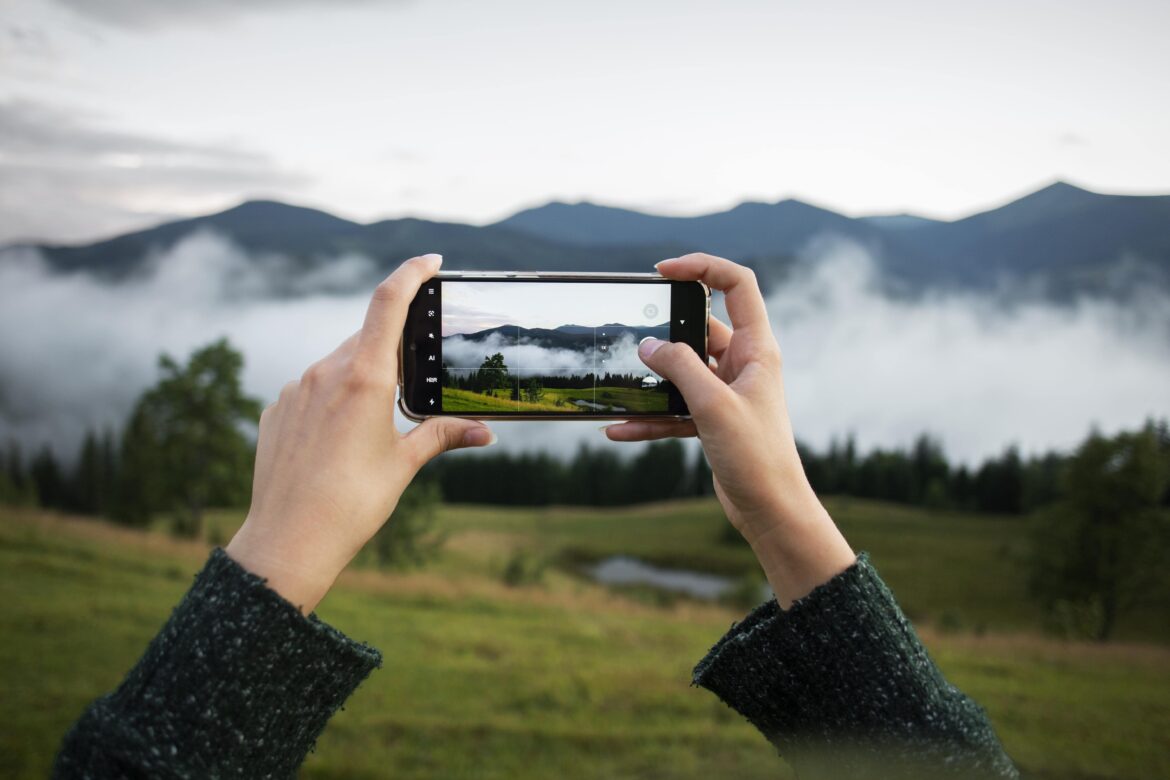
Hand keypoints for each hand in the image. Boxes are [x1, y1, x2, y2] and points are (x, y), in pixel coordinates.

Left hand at [226, 254, 494, 612]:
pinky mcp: (276, 410)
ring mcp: (295, 390)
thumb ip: (443, 435)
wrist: (288, 541)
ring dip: (361, 377)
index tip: (431, 260)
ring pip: (337, 364)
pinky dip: (331, 400)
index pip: (388, 303)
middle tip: (413, 378)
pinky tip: (338, 442)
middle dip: (392, 349)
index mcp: (363, 377)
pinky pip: (311, 390)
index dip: (411, 273)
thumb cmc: (352, 504)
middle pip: (366, 338)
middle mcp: (325, 373)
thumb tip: (485, 431)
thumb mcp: (404, 465)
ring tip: (373, 426)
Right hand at [605, 253, 854, 606]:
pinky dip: (649, 417)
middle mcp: (743, 365)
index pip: (737, 285)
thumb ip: (680, 368)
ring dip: (651, 380)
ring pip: (682, 372)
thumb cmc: (757, 457)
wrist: (771, 510)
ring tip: (618, 383)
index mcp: (757, 349)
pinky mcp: (712, 421)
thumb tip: (648, 345)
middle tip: (631, 332)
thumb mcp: (713, 405)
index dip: (703, 267)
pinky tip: (619, 428)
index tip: (663, 271)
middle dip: (664, 332)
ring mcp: (726, 392)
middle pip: (700, 328)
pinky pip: (674, 409)